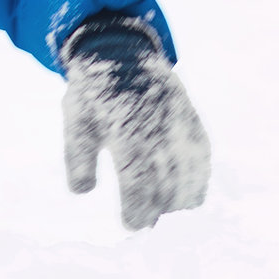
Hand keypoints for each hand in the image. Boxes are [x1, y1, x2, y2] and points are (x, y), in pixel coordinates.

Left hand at [62, 12, 209, 229]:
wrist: (122, 53)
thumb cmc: (93, 93)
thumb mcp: (76, 120)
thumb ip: (77, 155)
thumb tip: (81, 191)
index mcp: (126, 127)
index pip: (138, 179)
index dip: (137, 207)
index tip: (131, 226)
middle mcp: (159, 127)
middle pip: (166, 183)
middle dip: (157, 210)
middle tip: (144, 225)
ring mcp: (180, 124)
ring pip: (191, 175)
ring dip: (179, 200)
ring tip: (162, 212)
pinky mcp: (193, 122)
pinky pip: (202, 159)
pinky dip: (197, 180)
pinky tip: (184, 196)